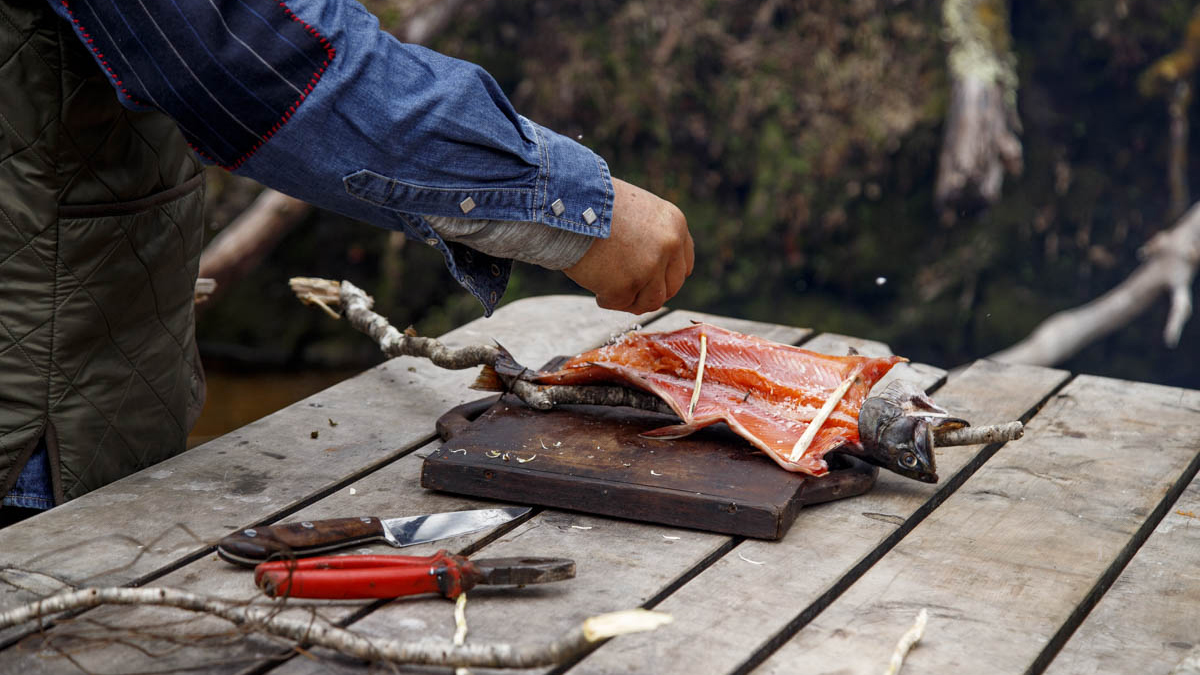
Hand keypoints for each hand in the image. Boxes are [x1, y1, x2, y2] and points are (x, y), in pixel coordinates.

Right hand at [564, 178, 693, 313]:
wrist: (567, 202)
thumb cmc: (594, 202)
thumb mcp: (637, 210)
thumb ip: (653, 236)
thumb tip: (654, 266)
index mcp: (675, 224)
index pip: (683, 265)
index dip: (666, 277)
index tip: (651, 281)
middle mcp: (668, 246)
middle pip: (670, 288)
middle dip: (649, 292)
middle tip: (629, 291)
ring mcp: (648, 268)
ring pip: (650, 302)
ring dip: (632, 301)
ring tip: (610, 291)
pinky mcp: (625, 286)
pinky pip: (619, 304)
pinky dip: (606, 299)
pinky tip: (595, 287)